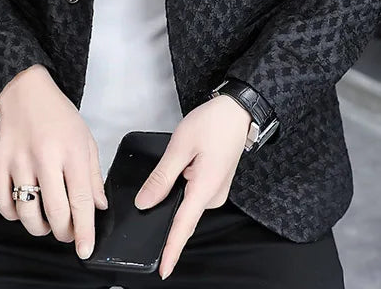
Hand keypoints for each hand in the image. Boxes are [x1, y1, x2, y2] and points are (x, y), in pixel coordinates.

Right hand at [0, 63, 107, 260]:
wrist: (26, 91)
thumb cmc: (58, 115)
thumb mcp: (85, 139)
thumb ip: (93, 174)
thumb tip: (98, 206)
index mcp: (72, 151)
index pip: (81, 200)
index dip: (85, 230)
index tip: (86, 249)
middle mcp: (46, 157)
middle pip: (56, 212)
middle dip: (64, 233)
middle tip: (68, 233)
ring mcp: (19, 160)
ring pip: (28, 213)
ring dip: (39, 228)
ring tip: (47, 223)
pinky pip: (3, 203)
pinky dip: (13, 214)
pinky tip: (24, 208)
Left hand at [133, 95, 252, 279]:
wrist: (236, 110)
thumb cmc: (212, 123)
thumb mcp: (180, 146)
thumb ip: (161, 177)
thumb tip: (144, 203)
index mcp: (205, 188)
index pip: (183, 225)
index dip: (171, 249)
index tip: (163, 270)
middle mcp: (214, 196)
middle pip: (181, 212)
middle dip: (167, 200)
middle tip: (175, 161)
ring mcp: (216, 191)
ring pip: (186, 200)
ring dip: (176, 188)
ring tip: (184, 154)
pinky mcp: (215, 185)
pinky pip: (192, 193)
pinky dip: (183, 184)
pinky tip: (185, 162)